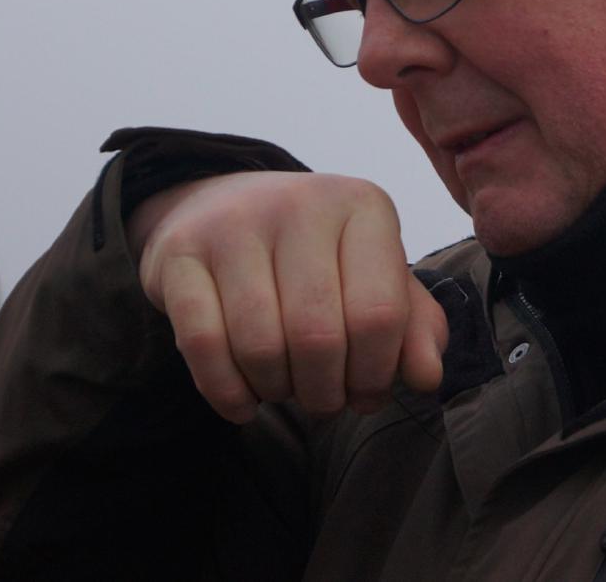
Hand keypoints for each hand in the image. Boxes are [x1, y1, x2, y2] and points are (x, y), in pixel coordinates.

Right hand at [131, 171, 448, 423]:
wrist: (220, 208)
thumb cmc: (316, 258)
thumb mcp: (373, 277)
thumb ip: (412, 325)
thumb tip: (426, 377)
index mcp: (362, 206)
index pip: (380, 315)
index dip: (376, 374)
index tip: (365, 391)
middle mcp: (300, 204)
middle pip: (318, 338)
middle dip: (324, 393)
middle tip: (323, 399)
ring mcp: (233, 223)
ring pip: (261, 347)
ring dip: (276, 391)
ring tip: (284, 388)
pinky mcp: (179, 251)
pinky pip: (203, 345)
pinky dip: (227, 392)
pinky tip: (242, 403)